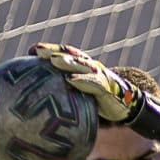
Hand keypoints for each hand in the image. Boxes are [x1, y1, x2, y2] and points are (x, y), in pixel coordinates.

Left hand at [30, 42, 159, 141]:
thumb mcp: (83, 98)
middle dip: (54, 51)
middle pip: (71, 55)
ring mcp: (100, 76)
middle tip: (37, 51)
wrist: (128, 109)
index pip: (65, 55)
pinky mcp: (107, 88)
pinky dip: (82, 81)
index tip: (31, 50)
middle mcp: (91, 67)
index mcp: (84, 68)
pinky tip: (70, 81)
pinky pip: (93, 83)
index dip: (49, 50)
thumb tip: (43, 106)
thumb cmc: (102, 104)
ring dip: (67, 62)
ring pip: (81, 65)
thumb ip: (67, 95)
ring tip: (53, 61)